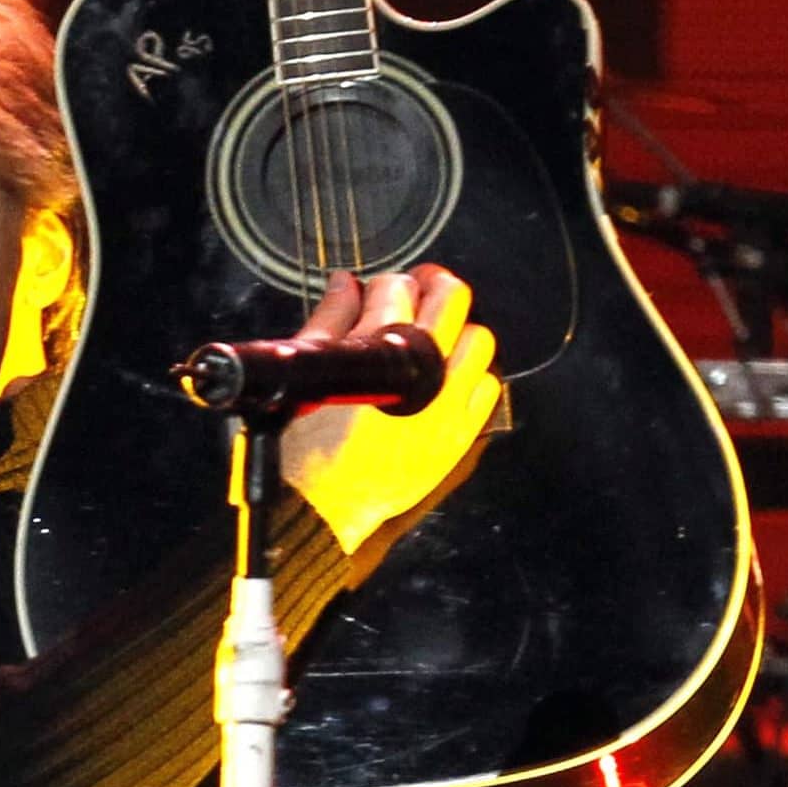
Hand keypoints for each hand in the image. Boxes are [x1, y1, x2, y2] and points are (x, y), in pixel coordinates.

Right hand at [278, 263, 500, 553]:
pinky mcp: (458, 435)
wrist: (315, 505)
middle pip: (451, 301)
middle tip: (418, 289)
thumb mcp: (308, 371)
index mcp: (380, 351)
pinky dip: (471, 375)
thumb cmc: (300, 442)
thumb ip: (330, 320)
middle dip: (433, 286)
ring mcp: (448, 404)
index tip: (375, 289)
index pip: (398, 288)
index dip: (385, 281)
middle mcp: (424, 372)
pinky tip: (446, 379)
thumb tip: (346, 284)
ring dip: (456, 331)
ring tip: (432, 339)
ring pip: (479, 341)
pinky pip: (486, 388)